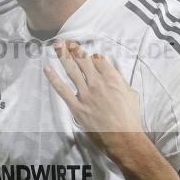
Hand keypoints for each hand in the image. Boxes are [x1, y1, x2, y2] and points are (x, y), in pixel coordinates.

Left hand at [43, 40, 143, 158]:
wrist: (124, 138)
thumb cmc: (130, 118)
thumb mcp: (131, 94)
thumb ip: (120, 81)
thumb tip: (112, 74)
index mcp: (112, 78)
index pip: (98, 60)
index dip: (91, 55)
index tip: (85, 54)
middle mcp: (98, 83)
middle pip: (83, 61)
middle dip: (73, 49)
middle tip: (65, 40)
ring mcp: (86, 95)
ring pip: (72, 70)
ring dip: (63, 56)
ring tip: (56, 46)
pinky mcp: (77, 107)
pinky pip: (62, 90)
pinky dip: (53, 79)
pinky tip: (47, 69)